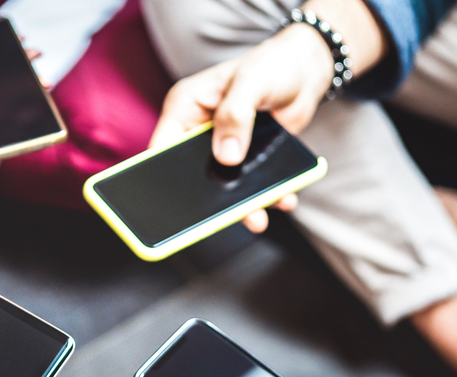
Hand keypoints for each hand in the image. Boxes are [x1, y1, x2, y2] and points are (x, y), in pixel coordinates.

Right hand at [149, 23, 331, 232]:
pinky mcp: (247, 157)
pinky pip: (251, 184)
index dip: (161, 174)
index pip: (162, 147)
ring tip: (257, 218)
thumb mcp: (251, 83)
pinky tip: (282, 199)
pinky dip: (266, 195)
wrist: (308, 68)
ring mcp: (222, 147)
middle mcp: (198, 131)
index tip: (172, 199)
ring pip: (223, 184)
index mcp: (185, 108)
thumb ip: (235, 116)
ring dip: (241, 204)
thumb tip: (227, 157)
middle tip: (217, 219)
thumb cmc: (273, 63)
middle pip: (191, 173)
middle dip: (206, 199)